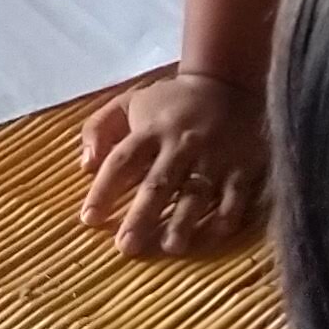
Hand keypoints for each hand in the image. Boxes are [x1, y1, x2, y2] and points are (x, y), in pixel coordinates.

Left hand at [76, 71, 270, 259]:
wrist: (228, 81)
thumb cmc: (170, 102)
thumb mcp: (129, 102)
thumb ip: (98, 128)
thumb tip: (85, 165)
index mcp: (150, 130)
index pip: (121, 161)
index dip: (104, 189)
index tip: (89, 218)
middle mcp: (180, 145)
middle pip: (158, 183)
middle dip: (141, 215)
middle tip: (127, 247)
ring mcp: (214, 156)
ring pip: (197, 191)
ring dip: (184, 220)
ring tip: (171, 246)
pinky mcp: (242, 165)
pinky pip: (236, 194)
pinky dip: (226, 214)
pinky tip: (214, 234)